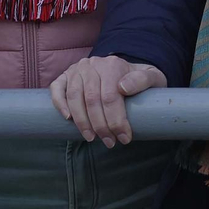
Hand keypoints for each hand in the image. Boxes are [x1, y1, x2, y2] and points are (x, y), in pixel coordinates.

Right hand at [49, 55, 166, 146]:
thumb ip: (143, 79)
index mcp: (112, 65)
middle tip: (109, 143)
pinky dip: (59, 103)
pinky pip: (57, 88)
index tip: (124, 138)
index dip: (116, 120)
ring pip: (74, 97)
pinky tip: (68, 119)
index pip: (110, 96)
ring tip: (91, 138)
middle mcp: (92, 64)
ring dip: (82, 121)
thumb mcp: (152, 78)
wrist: (127, 70)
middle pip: (91, 99)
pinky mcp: (65, 75)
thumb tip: (123, 88)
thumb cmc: (139, 80)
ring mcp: (77, 69)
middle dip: (100, 126)